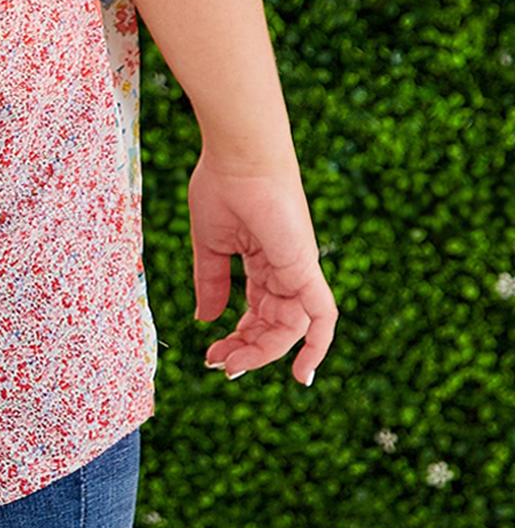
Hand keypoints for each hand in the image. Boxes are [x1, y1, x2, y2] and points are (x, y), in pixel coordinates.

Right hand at [188, 146, 338, 385]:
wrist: (239, 155)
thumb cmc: (222, 185)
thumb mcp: (211, 243)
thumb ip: (211, 283)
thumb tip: (206, 320)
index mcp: (264, 260)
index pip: (258, 311)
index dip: (238, 336)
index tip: (210, 353)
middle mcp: (286, 269)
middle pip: (274, 324)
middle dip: (248, 349)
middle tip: (219, 364)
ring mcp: (298, 268)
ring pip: (291, 326)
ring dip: (262, 351)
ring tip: (232, 363)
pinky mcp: (305, 267)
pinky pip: (321, 315)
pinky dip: (317, 345)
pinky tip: (302, 373)